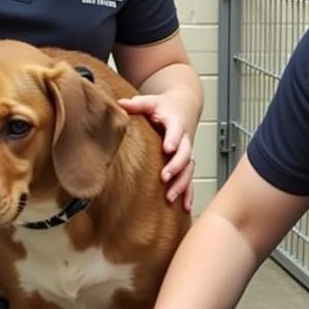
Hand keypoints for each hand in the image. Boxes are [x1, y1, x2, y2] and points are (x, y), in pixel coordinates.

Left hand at [117, 90, 196, 210]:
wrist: (183, 107)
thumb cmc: (166, 106)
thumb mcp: (151, 101)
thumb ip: (136, 103)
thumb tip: (119, 104)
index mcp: (176, 124)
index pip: (176, 132)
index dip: (173, 140)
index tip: (167, 148)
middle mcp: (184, 140)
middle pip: (185, 154)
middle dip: (176, 166)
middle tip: (165, 176)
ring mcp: (186, 153)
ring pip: (189, 170)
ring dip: (182, 184)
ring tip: (170, 197)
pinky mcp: (186, 162)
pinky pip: (190, 179)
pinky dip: (189, 193)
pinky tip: (186, 207)